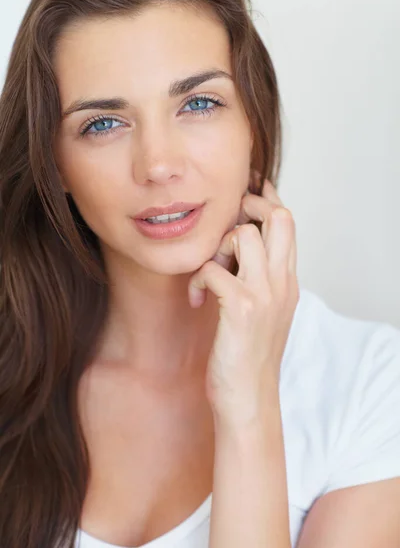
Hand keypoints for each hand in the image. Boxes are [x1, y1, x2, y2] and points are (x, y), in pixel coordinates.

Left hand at [188, 173, 299, 426]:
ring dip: (217, 247)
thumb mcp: (264, 311)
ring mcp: (264, 295)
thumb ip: (259, 278)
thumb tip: (238, 246)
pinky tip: (195, 301)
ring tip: (209, 273)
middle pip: (278, 217)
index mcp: (288, 281)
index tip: (246, 191)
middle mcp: (282, 282)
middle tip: (224, 225)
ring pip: (243, 234)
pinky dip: (198, 279)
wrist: (249, 399)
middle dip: (248, 207)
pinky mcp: (241, 309)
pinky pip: (212, 269)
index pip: (288, 223)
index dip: (266, 200)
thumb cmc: (248, 354)